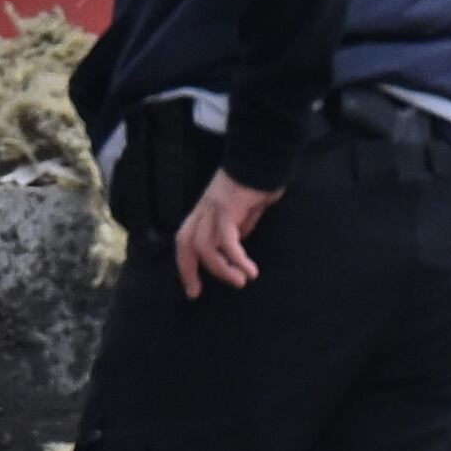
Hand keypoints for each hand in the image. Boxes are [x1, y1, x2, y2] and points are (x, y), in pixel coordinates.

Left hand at [172, 171, 274, 298]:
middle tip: (197, 292)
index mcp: (205, 210)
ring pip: (205, 245)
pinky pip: (227, 240)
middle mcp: (204, 210)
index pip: (185, 239)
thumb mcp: (246, 211)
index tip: (193, 288)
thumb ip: (239, 227)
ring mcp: (214, 208)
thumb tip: (235, 246)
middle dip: (188, 271)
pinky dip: (236, 258)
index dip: (185, 264)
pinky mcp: (228, 208)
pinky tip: (250, 270)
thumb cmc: (258, 181)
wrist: (265, 157)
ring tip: (240, 282)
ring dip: (221, 269)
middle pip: (185, 242)